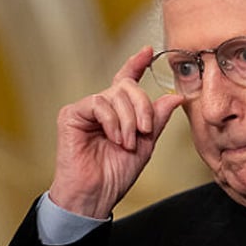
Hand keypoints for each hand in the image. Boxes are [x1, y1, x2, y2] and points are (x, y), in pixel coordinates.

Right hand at [49, 46, 185, 217]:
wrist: (96, 195)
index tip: (147, 51)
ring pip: (114, 95)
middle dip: (142, 107)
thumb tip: (174, 97)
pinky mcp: (71, 115)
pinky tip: (114, 138)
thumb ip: (156, 119)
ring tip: (127, 143)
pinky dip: (112, 121)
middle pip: (126, 87)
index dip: (135, 64)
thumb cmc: (116, 174)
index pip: (126, 81)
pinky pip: (98, 103)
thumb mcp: (146, 144)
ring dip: (128, 120)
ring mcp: (85, 110)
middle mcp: (101, 108)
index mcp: (118, 113)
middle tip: (144, 131)